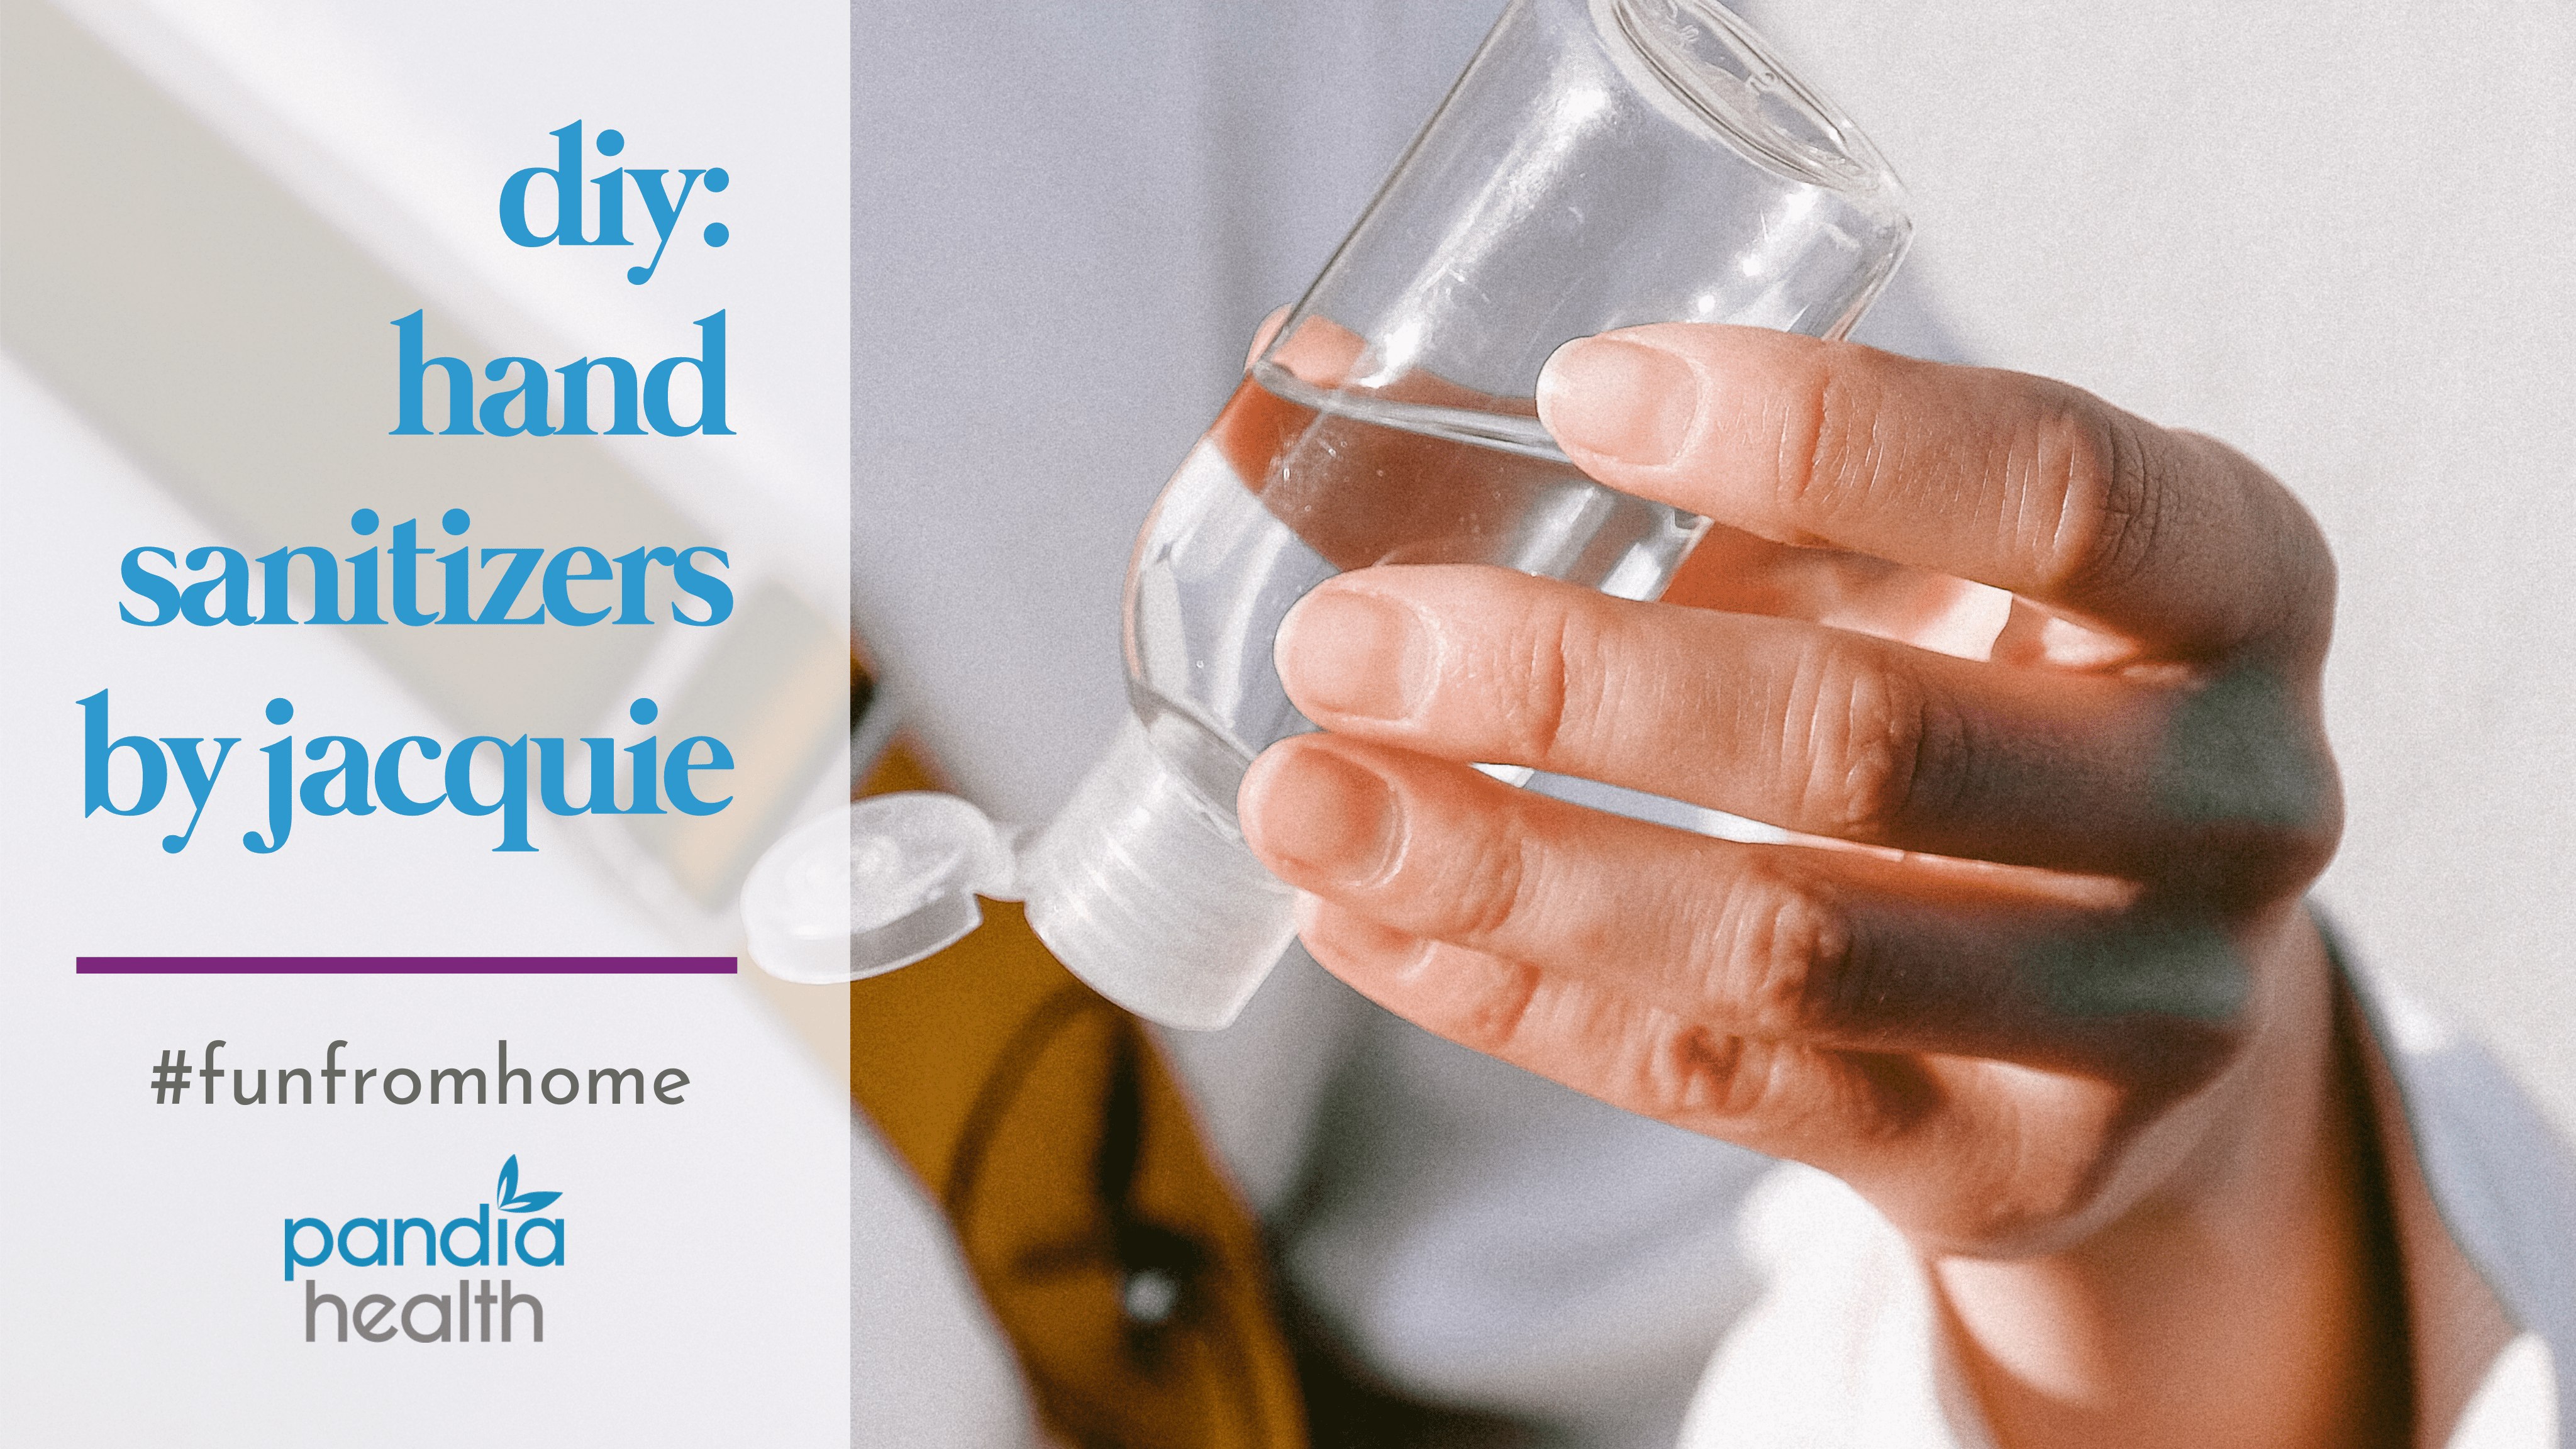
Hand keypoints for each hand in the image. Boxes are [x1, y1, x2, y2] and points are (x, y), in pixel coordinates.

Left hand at [1236, 325, 2400, 1446]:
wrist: (2152, 999)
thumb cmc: (2000, 692)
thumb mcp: (1933, 560)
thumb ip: (1707, 474)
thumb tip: (1337, 365)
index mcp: (2236, 583)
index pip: (2051, 487)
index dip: (1819, 435)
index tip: (1575, 391)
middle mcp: (2227, 803)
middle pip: (1868, 742)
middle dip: (1570, 689)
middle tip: (1343, 639)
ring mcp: (2134, 1017)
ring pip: (1778, 946)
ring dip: (1506, 871)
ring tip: (1303, 801)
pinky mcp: (1999, 1165)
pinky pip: (1720, 1082)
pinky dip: (1517, 1000)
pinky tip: (1364, 924)